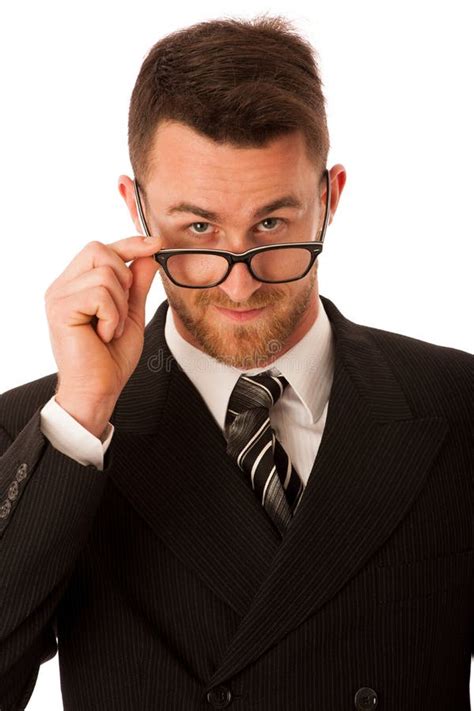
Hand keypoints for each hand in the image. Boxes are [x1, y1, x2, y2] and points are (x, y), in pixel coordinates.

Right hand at [44, 236, 160, 425]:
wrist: (98, 390)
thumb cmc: (110, 358)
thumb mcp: (131, 313)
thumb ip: (137, 284)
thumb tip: (148, 255)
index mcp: (76, 285)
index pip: (100, 249)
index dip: (129, 243)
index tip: (155, 244)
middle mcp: (62, 286)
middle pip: (99, 250)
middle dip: (123, 279)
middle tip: (120, 312)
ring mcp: (58, 296)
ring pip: (104, 274)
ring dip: (119, 306)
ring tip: (111, 330)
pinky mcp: (60, 309)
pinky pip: (100, 294)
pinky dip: (112, 317)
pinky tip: (104, 335)